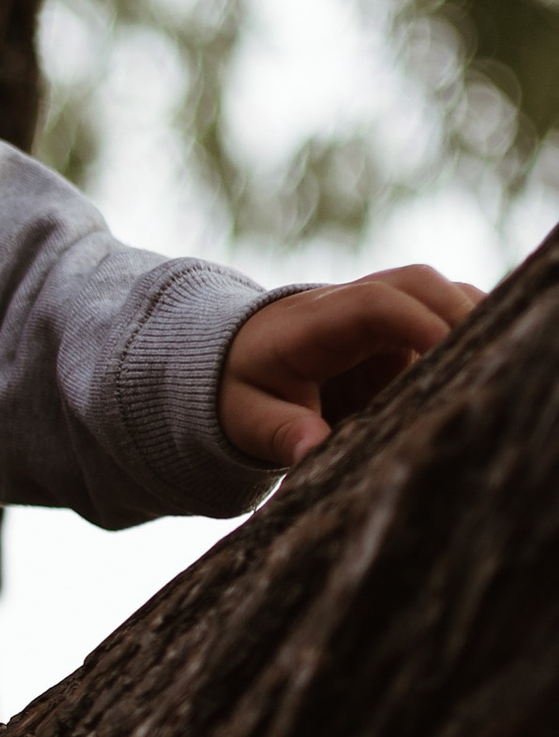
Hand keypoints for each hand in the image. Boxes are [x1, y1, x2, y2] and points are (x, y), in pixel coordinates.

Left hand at [219, 265, 483, 470]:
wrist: (242, 364)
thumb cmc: (243, 390)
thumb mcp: (246, 416)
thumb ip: (279, 431)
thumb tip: (311, 452)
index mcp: (314, 320)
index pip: (374, 303)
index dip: (416, 322)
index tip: (448, 354)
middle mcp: (355, 305)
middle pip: (420, 284)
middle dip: (459, 314)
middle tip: (487, 363)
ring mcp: (384, 314)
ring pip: (443, 293)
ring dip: (473, 322)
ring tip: (494, 368)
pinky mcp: (405, 332)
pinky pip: (450, 315)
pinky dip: (473, 334)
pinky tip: (486, 371)